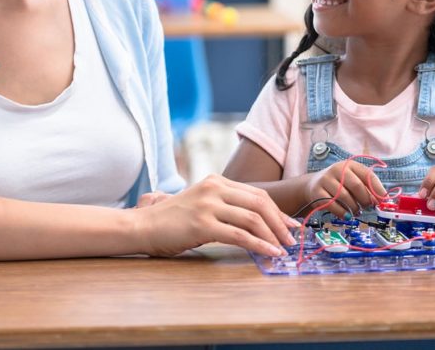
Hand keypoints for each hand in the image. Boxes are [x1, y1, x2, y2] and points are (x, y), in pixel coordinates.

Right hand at [132, 175, 298, 257]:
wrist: (142, 226)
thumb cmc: (172, 220)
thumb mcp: (201, 204)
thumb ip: (225, 206)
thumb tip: (256, 222)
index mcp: (216, 180)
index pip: (256, 194)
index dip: (277, 211)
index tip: (291, 225)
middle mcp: (214, 188)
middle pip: (259, 203)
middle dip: (280, 222)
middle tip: (292, 238)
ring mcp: (208, 205)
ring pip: (252, 219)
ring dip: (273, 235)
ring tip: (283, 248)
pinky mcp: (202, 224)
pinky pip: (239, 235)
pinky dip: (259, 245)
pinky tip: (269, 253)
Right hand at [303, 160, 386, 218]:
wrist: (313, 185)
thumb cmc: (339, 184)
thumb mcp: (352, 181)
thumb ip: (366, 189)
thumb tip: (380, 200)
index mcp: (350, 165)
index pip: (368, 175)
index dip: (377, 189)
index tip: (383, 201)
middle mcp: (338, 169)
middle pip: (356, 186)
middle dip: (365, 200)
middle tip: (367, 207)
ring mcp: (326, 179)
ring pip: (345, 196)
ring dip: (354, 208)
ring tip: (356, 211)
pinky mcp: (317, 191)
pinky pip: (332, 205)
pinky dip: (342, 213)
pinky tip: (346, 215)